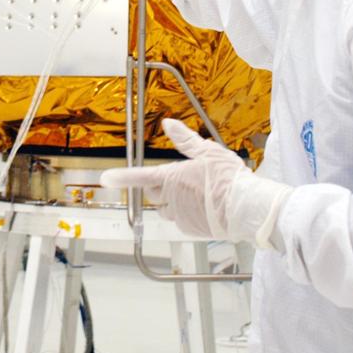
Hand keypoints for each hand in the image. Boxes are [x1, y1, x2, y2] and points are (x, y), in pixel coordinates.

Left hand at [100, 118, 292, 248]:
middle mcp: (171, 198)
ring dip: (175, 202)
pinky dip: (189, 214)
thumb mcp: (208, 151)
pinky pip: (182, 221)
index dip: (122, 178)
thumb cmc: (228, 178)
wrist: (246, 208)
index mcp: (171, 178)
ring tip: (200, 194)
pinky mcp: (191, 229)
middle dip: (163, 187)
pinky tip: (206, 208)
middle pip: (156, 193)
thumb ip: (185, 139)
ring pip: (168, 209)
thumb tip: (168, 123)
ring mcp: (180, 216)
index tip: (106, 179)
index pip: (140, 177)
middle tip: (185, 180)